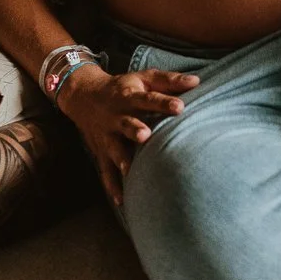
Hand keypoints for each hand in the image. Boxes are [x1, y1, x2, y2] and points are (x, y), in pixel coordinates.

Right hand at [52, 65, 199, 205]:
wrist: (83, 96)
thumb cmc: (122, 88)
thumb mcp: (142, 78)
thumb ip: (169, 81)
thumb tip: (197, 81)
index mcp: (130, 97)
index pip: (148, 99)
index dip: (163, 102)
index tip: (180, 107)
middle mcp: (117, 117)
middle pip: (127, 124)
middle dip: (135, 130)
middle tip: (146, 135)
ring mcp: (107, 136)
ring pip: (115, 149)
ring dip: (122, 159)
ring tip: (130, 171)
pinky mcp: (101, 152)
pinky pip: (106, 171)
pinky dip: (112, 187)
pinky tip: (122, 202)